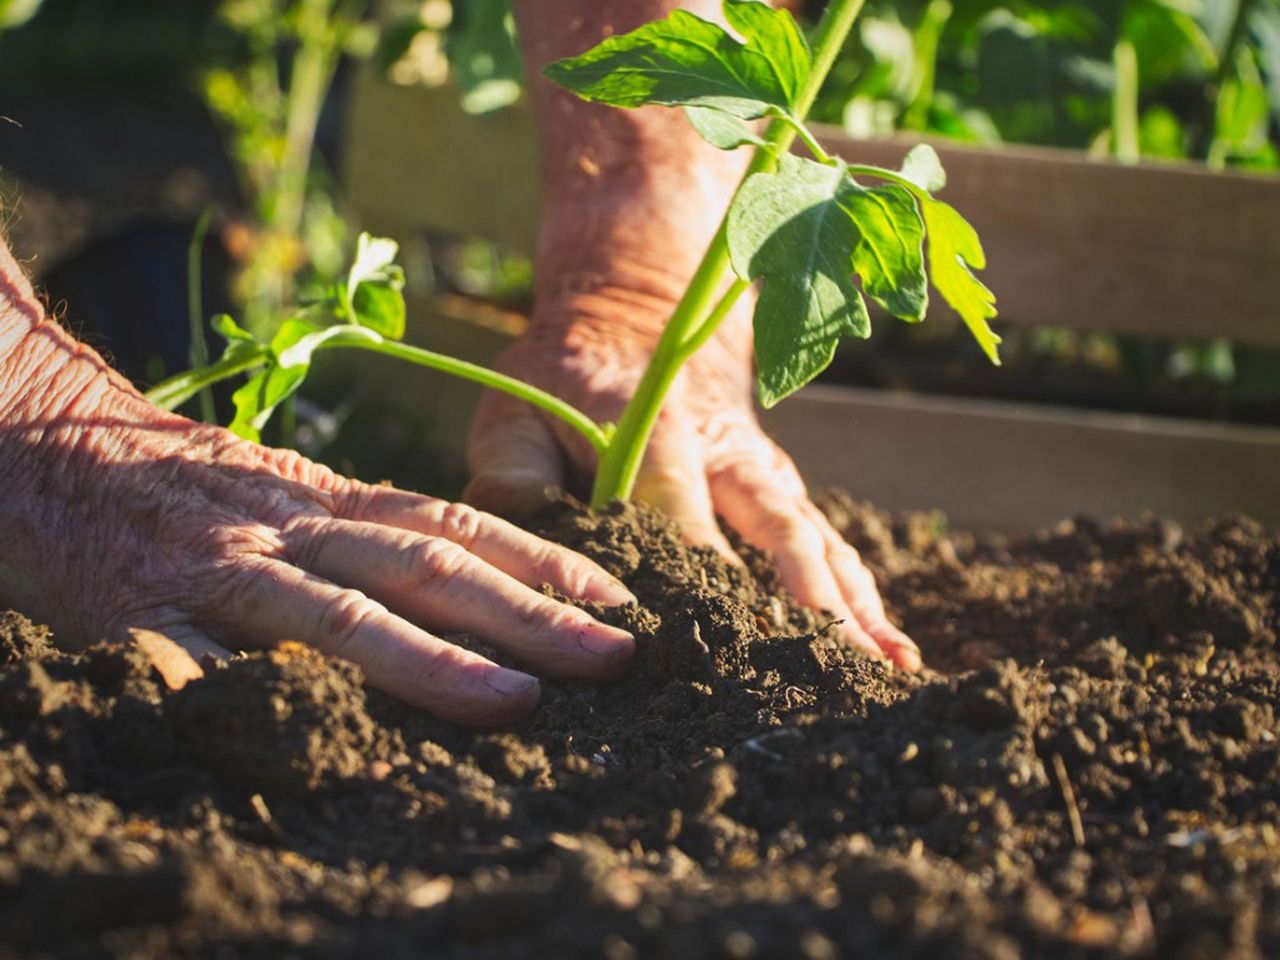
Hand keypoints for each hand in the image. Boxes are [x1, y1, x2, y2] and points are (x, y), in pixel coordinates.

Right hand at [0, 332, 635, 724]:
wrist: (38, 436)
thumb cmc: (173, 478)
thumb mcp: (278, 486)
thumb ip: (354, 530)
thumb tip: (464, 586)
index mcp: (325, 497)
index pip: (455, 524)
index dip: (542, 562)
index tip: (619, 600)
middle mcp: (291, 527)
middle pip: (425, 567)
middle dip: (528, 615)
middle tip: (615, 656)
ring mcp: (221, 568)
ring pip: (338, 615)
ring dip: (431, 662)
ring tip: (515, 701)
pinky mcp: (139, 612)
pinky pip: (197, 667)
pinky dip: (254, 705)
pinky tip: (312, 748)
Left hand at [465, 291, 921, 670]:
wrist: (640, 318)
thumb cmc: (565, 381)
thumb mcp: (516, 412)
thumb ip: (512, 480)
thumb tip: (522, 558)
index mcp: (658, 432)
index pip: (681, 512)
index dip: (701, 573)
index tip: (717, 642)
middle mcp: (728, 453)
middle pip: (778, 529)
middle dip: (809, 600)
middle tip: (834, 668)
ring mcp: (764, 471)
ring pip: (818, 540)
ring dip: (853, 604)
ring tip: (888, 668)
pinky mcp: (781, 488)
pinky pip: (828, 542)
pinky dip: (861, 595)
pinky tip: (889, 650)